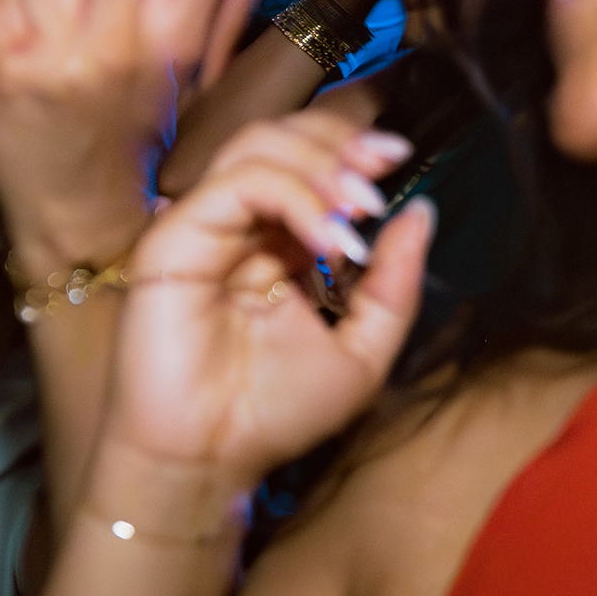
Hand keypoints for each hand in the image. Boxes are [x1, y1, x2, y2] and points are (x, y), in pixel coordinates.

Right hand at [104, 115, 432, 489]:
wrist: (209, 460)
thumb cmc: (273, 415)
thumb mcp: (363, 349)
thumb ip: (394, 284)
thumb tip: (421, 211)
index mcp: (278, 243)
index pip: (309, 161)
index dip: (352, 148)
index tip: (398, 157)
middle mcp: (239, 226)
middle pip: (282, 135)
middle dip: (339, 143)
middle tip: (380, 174)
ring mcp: (205, 227)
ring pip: (256, 145)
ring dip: (319, 165)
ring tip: (357, 209)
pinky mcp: (174, 237)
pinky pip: (237, 183)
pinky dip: (294, 196)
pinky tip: (327, 241)